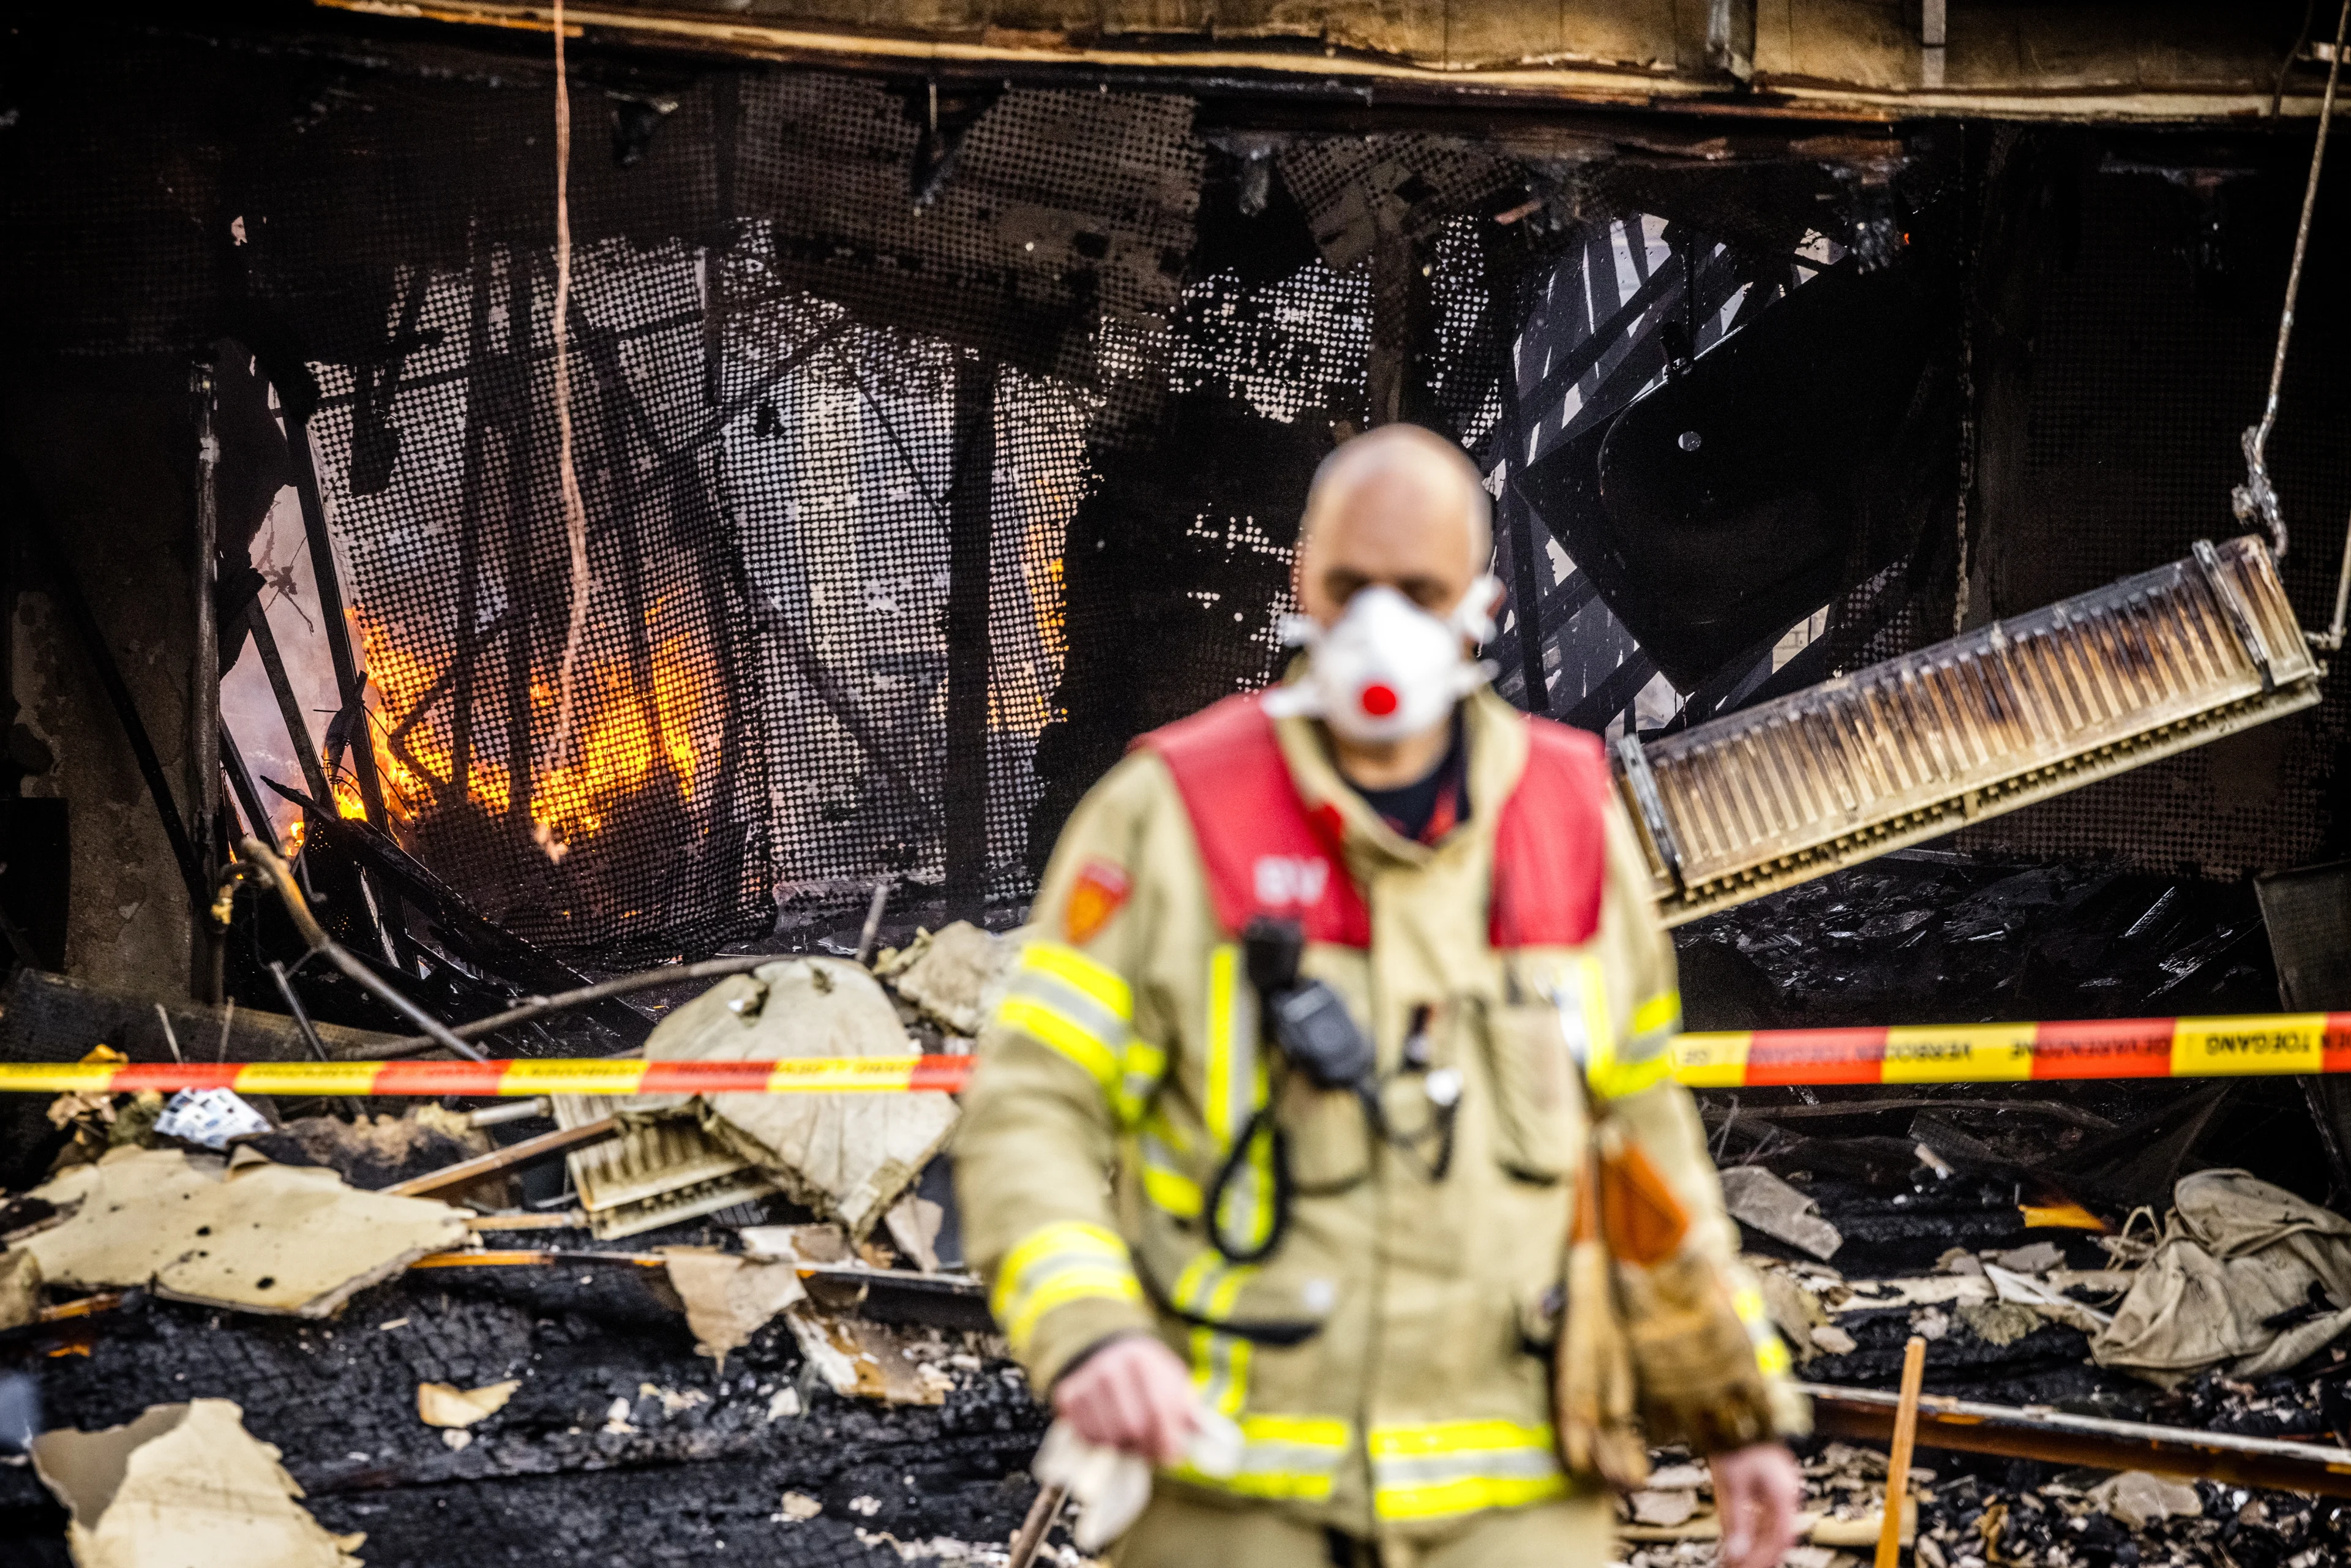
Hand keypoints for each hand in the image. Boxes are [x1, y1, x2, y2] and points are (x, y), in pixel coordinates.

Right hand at [1051, 1334, 1198, 1465]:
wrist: (1109, 1352)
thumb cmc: (1149, 1376)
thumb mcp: (1173, 1382)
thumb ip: (1190, 1413)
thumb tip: (1215, 1446)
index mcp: (1143, 1359)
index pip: (1158, 1409)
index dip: (1167, 1440)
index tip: (1172, 1456)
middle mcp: (1110, 1366)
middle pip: (1132, 1428)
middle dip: (1146, 1447)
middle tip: (1150, 1448)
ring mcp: (1085, 1381)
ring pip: (1107, 1436)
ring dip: (1123, 1447)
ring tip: (1131, 1437)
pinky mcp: (1067, 1395)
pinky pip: (1084, 1436)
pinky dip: (1101, 1442)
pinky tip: (1110, 1431)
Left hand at [1710, 1442, 1802, 1567]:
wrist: (1739, 1416)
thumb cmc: (1738, 1442)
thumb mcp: (1732, 1484)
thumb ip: (1736, 1521)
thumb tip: (1736, 1553)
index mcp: (1784, 1493)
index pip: (1780, 1538)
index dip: (1765, 1558)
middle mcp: (1786, 1495)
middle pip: (1777, 1537)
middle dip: (1759, 1557)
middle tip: (1738, 1567)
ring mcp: (1778, 1492)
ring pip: (1770, 1531)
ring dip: (1755, 1549)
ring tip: (1736, 1562)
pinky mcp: (1768, 1490)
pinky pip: (1763, 1519)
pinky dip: (1752, 1535)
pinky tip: (1739, 1545)